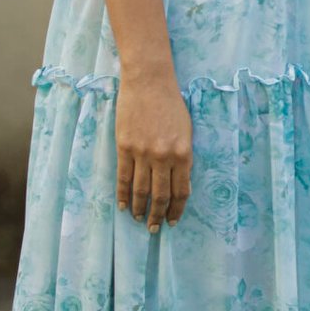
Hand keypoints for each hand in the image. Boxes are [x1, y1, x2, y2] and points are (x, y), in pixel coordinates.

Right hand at [114, 70, 191, 227]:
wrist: (149, 82)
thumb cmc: (171, 103)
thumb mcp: (186, 131)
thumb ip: (182, 156)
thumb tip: (177, 181)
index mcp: (184, 153)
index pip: (181, 191)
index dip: (176, 209)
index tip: (173, 221)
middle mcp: (164, 157)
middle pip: (161, 196)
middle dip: (158, 215)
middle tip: (155, 228)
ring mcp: (143, 153)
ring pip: (141, 190)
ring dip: (140, 208)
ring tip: (138, 219)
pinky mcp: (125, 147)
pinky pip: (124, 177)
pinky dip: (123, 194)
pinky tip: (123, 205)